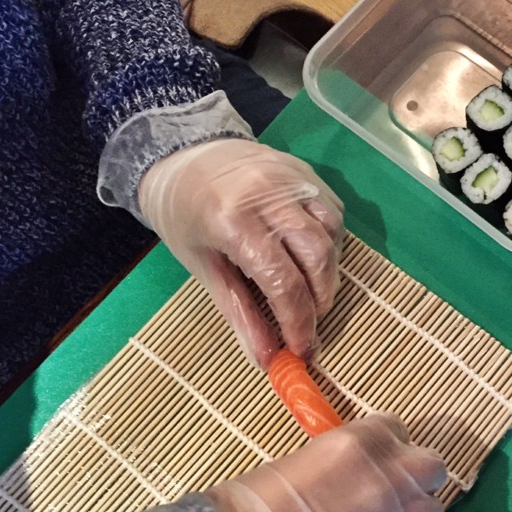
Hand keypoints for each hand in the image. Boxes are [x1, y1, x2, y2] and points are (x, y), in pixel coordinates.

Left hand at [138, 139, 343, 366]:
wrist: (179, 151)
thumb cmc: (183, 215)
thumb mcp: (202, 268)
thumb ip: (239, 315)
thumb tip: (267, 360)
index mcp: (232, 221)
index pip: (283, 282)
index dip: (298, 322)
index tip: (302, 350)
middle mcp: (267, 195)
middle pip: (317, 257)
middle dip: (320, 300)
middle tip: (309, 323)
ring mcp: (290, 178)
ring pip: (331, 234)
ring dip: (328, 273)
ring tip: (310, 291)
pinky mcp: (305, 171)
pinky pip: (332, 212)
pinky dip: (329, 243)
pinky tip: (311, 257)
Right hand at [205, 414, 446, 511]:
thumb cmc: (256, 511)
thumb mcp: (304, 462)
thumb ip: (345, 463)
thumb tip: (358, 476)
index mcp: (364, 441)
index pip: (397, 432)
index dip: (384, 454)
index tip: (371, 470)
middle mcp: (394, 475)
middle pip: (430, 469)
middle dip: (411, 484)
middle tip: (384, 504)